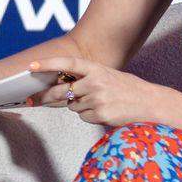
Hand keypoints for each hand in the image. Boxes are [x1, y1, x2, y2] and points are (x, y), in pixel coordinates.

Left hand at [27, 57, 175, 128]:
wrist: (151, 103)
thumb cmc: (127, 89)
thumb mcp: (106, 76)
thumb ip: (85, 79)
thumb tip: (58, 89)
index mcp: (96, 68)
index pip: (67, 64)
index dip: (47, 64)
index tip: (30, 67)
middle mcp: (95, 82)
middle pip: (61, 91)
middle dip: (45, 97)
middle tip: (31, 100)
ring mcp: (98, 98)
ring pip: (73, 106)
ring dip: (79, 106)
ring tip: (99, 102)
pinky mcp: (101, 114)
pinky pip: (83, 117)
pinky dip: (89, 116)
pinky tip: (104, 111)